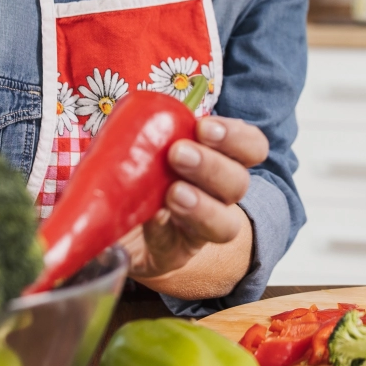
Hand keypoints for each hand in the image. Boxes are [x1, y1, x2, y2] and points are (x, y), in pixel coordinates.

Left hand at [123, 115, 267, 284]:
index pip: (251, 148)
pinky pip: (177, 247)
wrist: (114, 227)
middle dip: (211, 166)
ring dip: (202, 205)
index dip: (236, 136)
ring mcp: (199, 231)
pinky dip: (163, 231)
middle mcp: (218, 197)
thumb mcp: (144, 146)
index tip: (205, 126)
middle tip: (178, 152)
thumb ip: (146, 129)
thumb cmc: (135, 176)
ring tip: (173, 192)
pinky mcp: (173, 256)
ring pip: (225, 223)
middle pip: (238, 184)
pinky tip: (152, 218)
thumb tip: (133, 109)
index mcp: (220, 162)